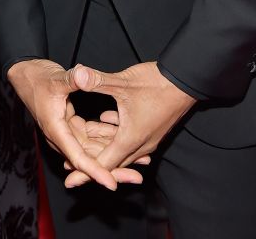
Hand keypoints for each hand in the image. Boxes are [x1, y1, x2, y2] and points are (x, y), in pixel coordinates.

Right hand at [7, 59, 145, 189]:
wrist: (26, 74)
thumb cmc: (37, 77)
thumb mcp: (56, 78)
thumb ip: (72, 79)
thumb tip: (82, 74)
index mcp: (56, 130)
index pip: (78, 157)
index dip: (95, 171)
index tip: (111, 183)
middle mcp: (62, 136)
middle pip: (89, 159)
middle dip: (113, 169)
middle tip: (137, 176)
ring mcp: (67, 131)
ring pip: (93, 149)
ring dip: (114, 154)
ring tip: (140, 161)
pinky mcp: (71, 125)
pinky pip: (92, 135)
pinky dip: (107, 137)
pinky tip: (124, 138)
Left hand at [65, 61, 195, 187]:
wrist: (186, 81)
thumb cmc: (157, 83)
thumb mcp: (123, 82)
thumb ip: (97, 81)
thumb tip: (76, 75)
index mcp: (130, 139)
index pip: (104, 164)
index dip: (84, 172)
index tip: (69, 181)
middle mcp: (140, 144)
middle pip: (112, 162)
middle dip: (91, 165)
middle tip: (70, 170)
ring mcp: (148, 138)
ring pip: (121, 150)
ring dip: (103, 148)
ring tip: (84, 145)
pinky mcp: (151, 129)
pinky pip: (130, 139)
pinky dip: (115, 133)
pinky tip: (106, 119)